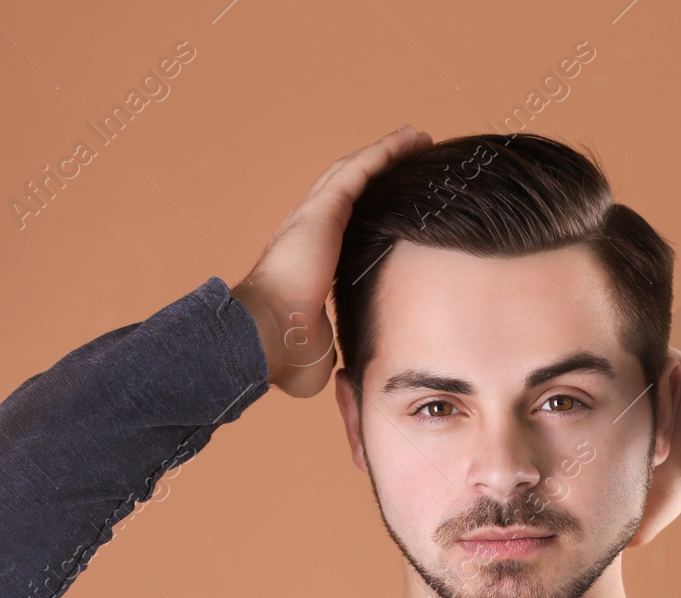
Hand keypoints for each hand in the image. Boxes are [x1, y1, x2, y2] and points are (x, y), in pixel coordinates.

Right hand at [231, 124, 432, 397]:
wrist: (265, 338)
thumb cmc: (284, 354)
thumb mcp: (317, 354)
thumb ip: (333, 351)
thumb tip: (347, 374)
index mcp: (308, 265)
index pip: (342, 229)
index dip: (365, 211)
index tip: (390, 207)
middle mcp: (308, 234)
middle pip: (348, 191)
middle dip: (377, 171)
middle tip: (408, 155)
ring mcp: (313, 218)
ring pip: (355, 173)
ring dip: (385, 154)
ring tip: (415, 139)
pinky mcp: (322, 210)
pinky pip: (360, 170)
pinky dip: (385, 152)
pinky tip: (410, 139)